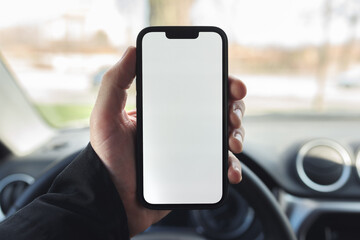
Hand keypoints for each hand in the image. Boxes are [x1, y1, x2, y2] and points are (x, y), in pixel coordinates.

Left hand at [90, 47, 245, 236]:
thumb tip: (132, 49)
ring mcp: (190, 149)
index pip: (197, 88)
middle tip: (232, 117)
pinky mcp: (195, 172)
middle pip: (218, 110)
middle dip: (234, 109)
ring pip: (224, 135)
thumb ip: (115, 82)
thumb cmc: (106, 159)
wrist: (113, 202)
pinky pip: (220, 166)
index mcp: (165, 109)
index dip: (220, 83)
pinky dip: (231, 166)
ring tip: (232, 143)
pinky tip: (230, 172)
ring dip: (237, 135)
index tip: (232, 86)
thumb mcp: (105, 116)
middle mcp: (181, 126)